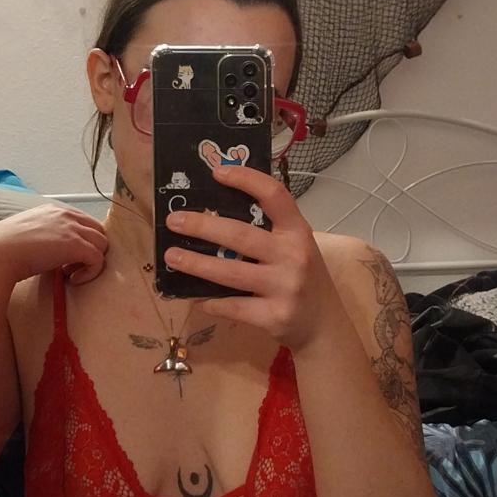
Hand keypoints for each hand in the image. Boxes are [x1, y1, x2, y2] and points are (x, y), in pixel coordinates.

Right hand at [0, 204, 108, 286]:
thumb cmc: (2, 249)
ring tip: (70, 274)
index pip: (83, 222)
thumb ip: (43, 235)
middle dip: (90, 250)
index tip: (66, 258)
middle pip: (98, 231)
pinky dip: (90, 272)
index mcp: (53, 210)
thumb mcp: (26, 234)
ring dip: (91, 261)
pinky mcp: (76, 245)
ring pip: (102, 244)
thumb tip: (49, 252)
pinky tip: (72, 280)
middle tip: (70, 267)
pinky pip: (98, 259)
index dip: (81, 241)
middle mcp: (66, 214)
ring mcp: (72, 228)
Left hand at [164, 164, 339, 350]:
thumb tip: (215, 212)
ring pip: (230, 272)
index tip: (217, 171)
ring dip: (195, 263)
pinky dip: (210, 301)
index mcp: (298, 231)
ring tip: (171, 257)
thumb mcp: (296, 247)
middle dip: (202, 226)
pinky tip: (195, 297)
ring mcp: (285, 287)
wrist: (324, 325)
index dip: (246, 179)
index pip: (274, 195)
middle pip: (240, 235)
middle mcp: (293, 256)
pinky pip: (233, 306)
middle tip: (174, 221)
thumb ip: (268, 231)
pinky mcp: (274, 316)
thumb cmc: (303, 278)